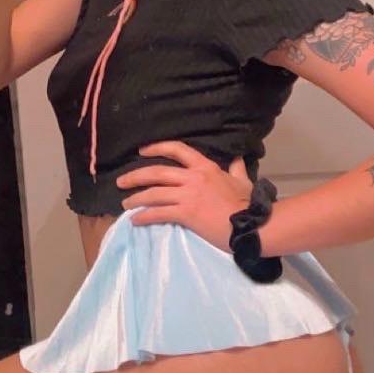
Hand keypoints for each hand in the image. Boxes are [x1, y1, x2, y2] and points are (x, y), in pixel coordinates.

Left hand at [117, 142, 251, 249]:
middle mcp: (194, 177)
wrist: (253, 224)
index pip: (178, 150)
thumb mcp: (243, 181)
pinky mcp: (187, 213)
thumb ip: (237, 168)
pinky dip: (144, 216)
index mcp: (205, 167)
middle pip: (157, 172)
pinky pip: (159, 213)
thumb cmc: (248, 204)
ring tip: (125, 204)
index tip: (142, 150)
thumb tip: (238, 158)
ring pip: (154, 193)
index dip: (157, 148)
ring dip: (136, 198)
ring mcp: (189, 195)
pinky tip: (135, 220)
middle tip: (120, 181)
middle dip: (135, 176)